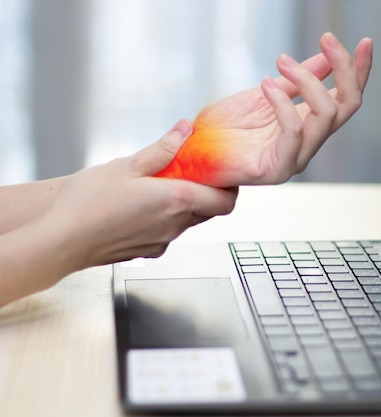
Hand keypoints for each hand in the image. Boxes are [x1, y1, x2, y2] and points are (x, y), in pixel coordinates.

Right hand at [38, 120, 237, 270]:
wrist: (61, 242)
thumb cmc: (88, 204)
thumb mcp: (127, 165)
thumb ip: (162, 148)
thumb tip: (185, 130)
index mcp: (177, 201)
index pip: (226, 201)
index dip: (230, 188)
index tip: (222, 174)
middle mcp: (176, 225)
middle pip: (209, 211)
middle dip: (206, 192)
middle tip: (190, 173)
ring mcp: (163, 241)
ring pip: (188, 222)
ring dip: (183, 205)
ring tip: (159, 187)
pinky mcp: (148, 251)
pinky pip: (167, 233)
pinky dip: (165, 219)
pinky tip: (141, 208)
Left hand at [156, 32, 372, 186]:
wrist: (193, 154)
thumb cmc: (224, 129)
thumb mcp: (266, 93)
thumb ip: (297, 80)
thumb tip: (326, 57)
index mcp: (309, 126)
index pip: (347, 99)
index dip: (359, 72)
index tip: (365, 42)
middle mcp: (309, 143)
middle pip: (348, 106)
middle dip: (344, 69)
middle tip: (327, 40)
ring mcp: (296, 158)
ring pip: (327, 116)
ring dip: (308, 81)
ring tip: (281, 61)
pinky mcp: (277, 169)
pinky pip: (294, 132)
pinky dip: (283, 103)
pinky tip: (266, 84)